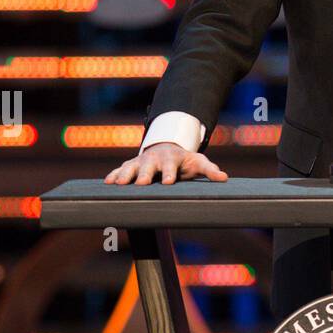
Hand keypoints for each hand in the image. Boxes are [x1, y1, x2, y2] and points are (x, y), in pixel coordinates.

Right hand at [104, 142, 227, 185]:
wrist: (168, 148)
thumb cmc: (185, 160)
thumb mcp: (199, 162)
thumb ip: (210, 170)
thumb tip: (224, 178)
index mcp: (171, 159)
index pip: (171, 167)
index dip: (169, 173)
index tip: (168, 182)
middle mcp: (154, 159)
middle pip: (148, 167)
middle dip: (144, 175)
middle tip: (140, 184)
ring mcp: (141, 161)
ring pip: (131, 167)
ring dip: (125, 175)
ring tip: (118, 184)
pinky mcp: (131, 165)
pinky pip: (121, 169)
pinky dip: (114, 175)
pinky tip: (108, 183)